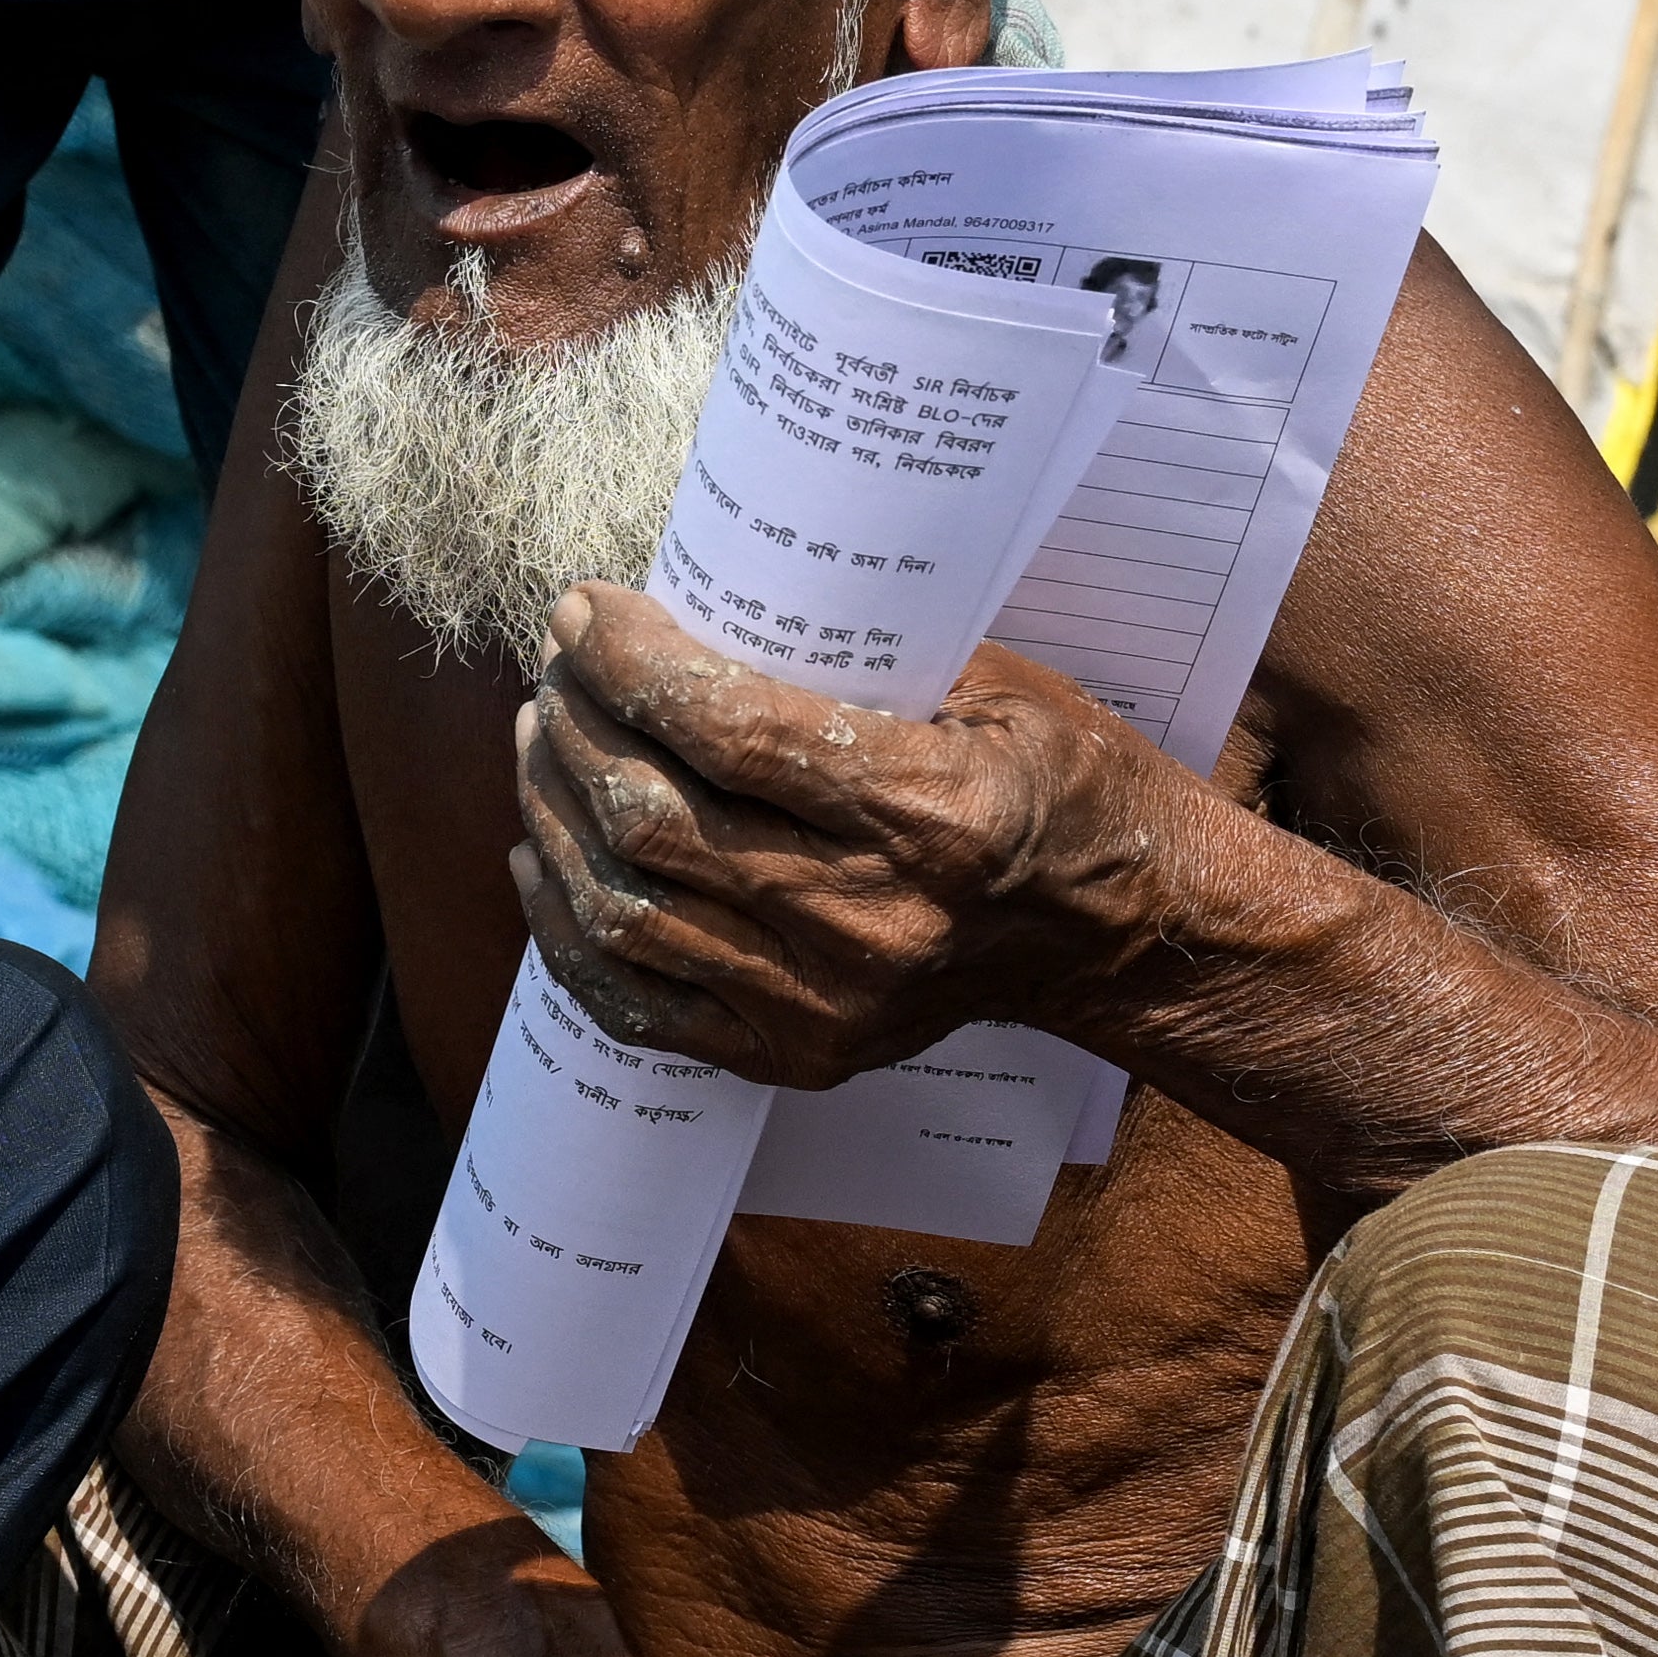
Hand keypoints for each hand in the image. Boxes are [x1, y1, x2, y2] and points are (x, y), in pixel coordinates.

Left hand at [510, 595, 1197, 1088]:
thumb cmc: (1056, 782)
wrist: (1117, 931)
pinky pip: (636, 1004)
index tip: (584, 611)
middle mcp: (870, 922)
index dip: (631, 663)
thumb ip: (855, 655)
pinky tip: (544, 859)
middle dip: (575, 728)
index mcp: (931, 813)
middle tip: (555, 669)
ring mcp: (826, 1005)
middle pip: (654, 821)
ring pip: (624, 913)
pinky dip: (568, 928)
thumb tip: (694, 601)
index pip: (728, 730)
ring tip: (541, 744)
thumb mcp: (991, 686)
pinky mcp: (797, 1055)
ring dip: (553, 817)